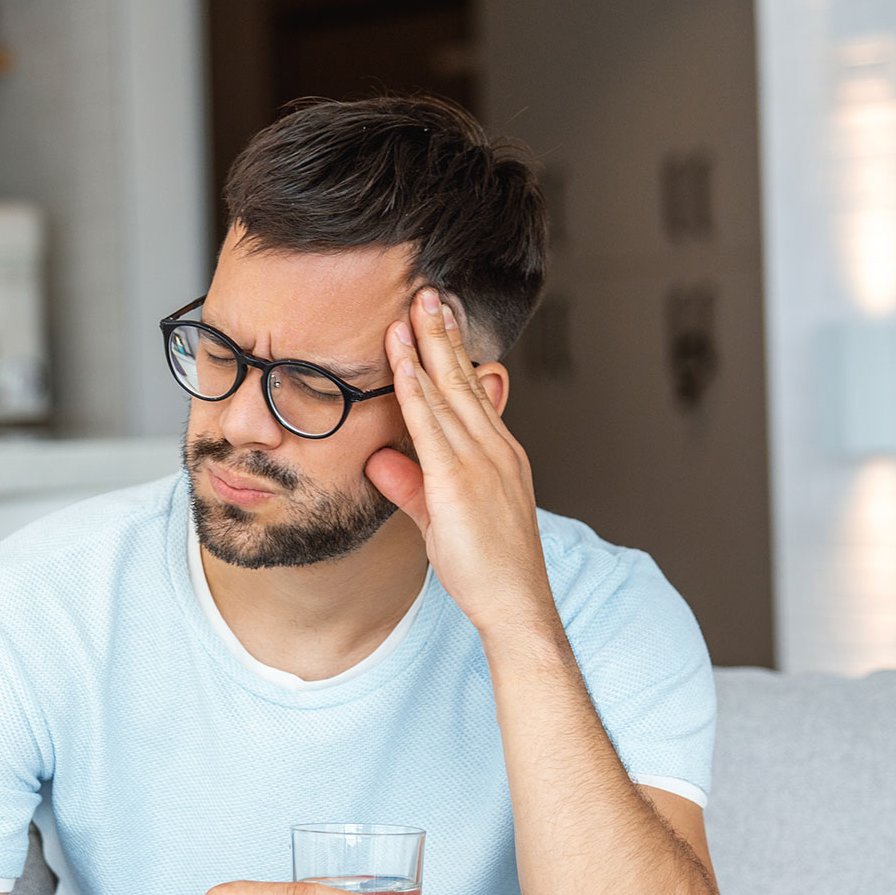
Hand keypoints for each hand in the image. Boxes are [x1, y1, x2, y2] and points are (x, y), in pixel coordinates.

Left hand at [365, 287, 552, 636]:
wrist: (515, 604)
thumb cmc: (487, 568)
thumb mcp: (440, 518)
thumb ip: (410, 485)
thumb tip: (380, 459)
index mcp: (497, 453)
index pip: (472, 391)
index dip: (452, 353)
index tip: (437, 318)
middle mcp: (494, 449)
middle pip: (465, 378)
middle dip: (443, 333)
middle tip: (426, 290)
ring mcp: (481, 462)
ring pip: (450, 392)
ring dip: (428, 347)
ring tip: (411, 308)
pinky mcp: (460, 481)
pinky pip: (433, 425)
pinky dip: (416, 390)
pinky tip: (403, 363)